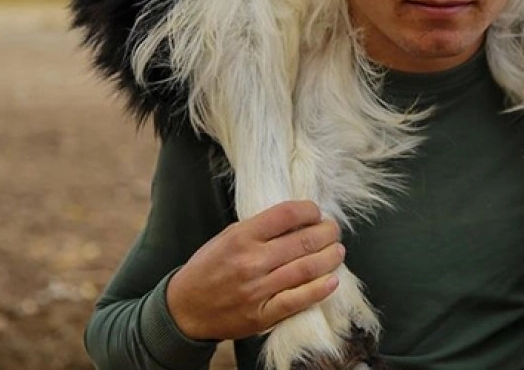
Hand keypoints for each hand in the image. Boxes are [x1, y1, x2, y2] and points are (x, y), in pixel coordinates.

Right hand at [166, 200, 343, 340]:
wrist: (185, 309)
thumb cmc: (208, 268)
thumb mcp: (226, 237)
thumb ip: (258, 228)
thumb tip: (297, 220)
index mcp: (242, 237)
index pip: (287, 214)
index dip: (309, 210)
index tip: (316, 212)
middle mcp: (252, 261)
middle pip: (304, 240)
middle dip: (327, 232)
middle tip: (333, 230)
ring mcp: (259, 290)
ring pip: (307, 269)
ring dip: (330, 257)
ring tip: (338, 250)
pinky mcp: (263, 314)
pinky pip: (298, 299)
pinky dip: (320, 289)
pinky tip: (332, 280)